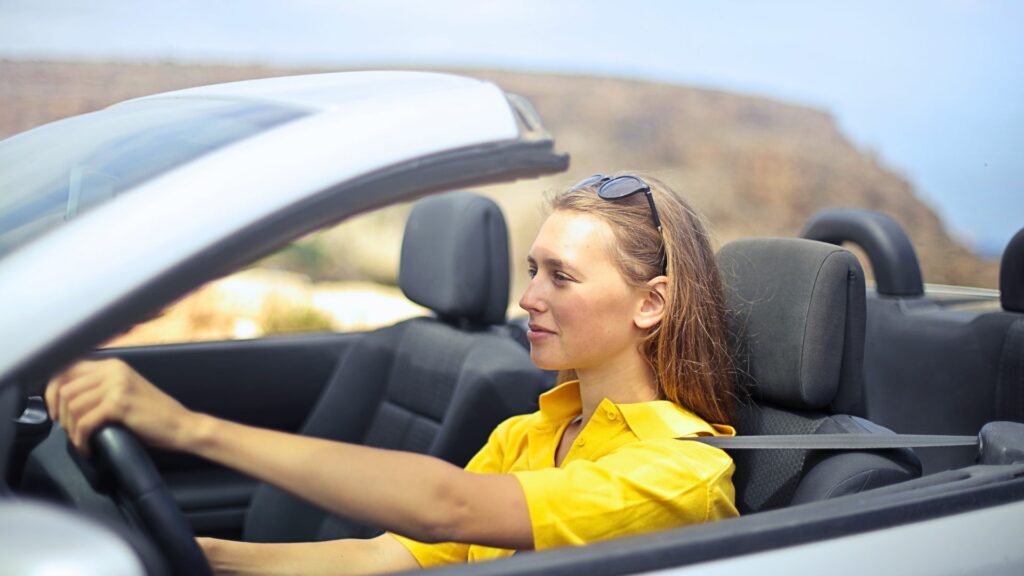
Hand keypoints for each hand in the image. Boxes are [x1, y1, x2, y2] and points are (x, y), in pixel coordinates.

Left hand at [45, 358, 195, 454]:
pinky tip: (88, 448)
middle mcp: (113, 370)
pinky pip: (85, 422)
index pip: (66, 369)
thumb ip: (100, 388)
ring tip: (81, 441)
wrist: (181, 425)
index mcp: (113, 365)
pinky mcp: (119, 404)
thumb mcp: (125, 392)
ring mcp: (116, 385)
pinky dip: (81, 440)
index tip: (54, 412)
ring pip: (72, 406)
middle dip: (59, 414)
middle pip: (65, 388)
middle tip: (69, 431)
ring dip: (71, 429)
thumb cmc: (153, 415)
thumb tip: (65, 400)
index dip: (52, 391)